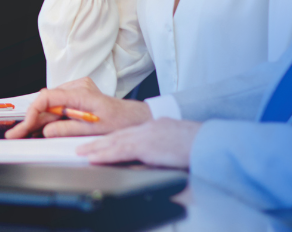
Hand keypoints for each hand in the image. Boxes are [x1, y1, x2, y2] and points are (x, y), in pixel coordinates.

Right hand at [4, 78, 151, 138]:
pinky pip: (56, 104)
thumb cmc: (120, 122)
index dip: (32, 113)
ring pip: (49, 104)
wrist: (134, 117)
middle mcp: (77, 87)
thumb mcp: (95, 130)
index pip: (47, 98)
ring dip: (38, 119)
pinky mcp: (76, 94)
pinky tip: (40, 126)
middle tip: (16, 134)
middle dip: (31, 119)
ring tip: (23, 132)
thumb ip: (69, 129)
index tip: (25, 126)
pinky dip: (48, 116)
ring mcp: (76, 89)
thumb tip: (46, 131)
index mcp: (81, 94)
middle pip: (45, 102)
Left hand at [77, 120, 200, 167]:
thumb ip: (162, 150)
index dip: (111, 138)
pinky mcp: (147, 146)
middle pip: (117, 135)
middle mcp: (147, 128)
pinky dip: (105, 154)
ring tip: (81, 152)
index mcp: (154, 127)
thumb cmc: (198, 145)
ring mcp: (146, 136)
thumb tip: (154, 162)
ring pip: (115, 141)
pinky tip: (95, 158)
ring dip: (96, 148)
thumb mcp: (176, 145)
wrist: (210, 141)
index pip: (127, 133)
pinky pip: (121, 150)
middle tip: (82, 147)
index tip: (99, 142)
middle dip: (98, 142)